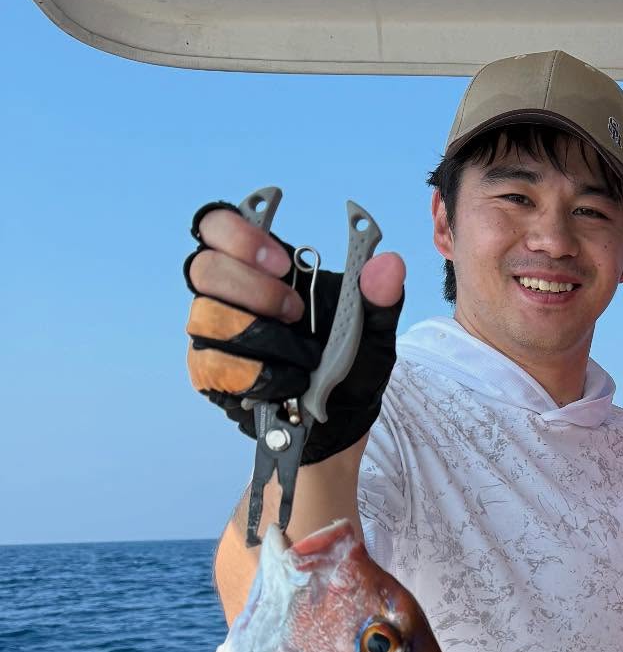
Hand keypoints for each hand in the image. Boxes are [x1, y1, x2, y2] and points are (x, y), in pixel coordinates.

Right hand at [185, 202, 406, 464]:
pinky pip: (213, 364)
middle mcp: (226, 294)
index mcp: (259, 267)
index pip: (216, 227)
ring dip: (260, 335)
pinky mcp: (210, 372)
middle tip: (295, 311)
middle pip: (204, 268)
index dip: (237, 234)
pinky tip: (286, 381)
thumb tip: (388, 263)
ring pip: (206, 317)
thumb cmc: (350, 368)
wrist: (339, 425)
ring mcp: (213, 333)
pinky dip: (255, 373)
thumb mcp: (375, 332)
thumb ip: (379, 296)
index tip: (282, 262)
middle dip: (253, 288)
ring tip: (302, 356)